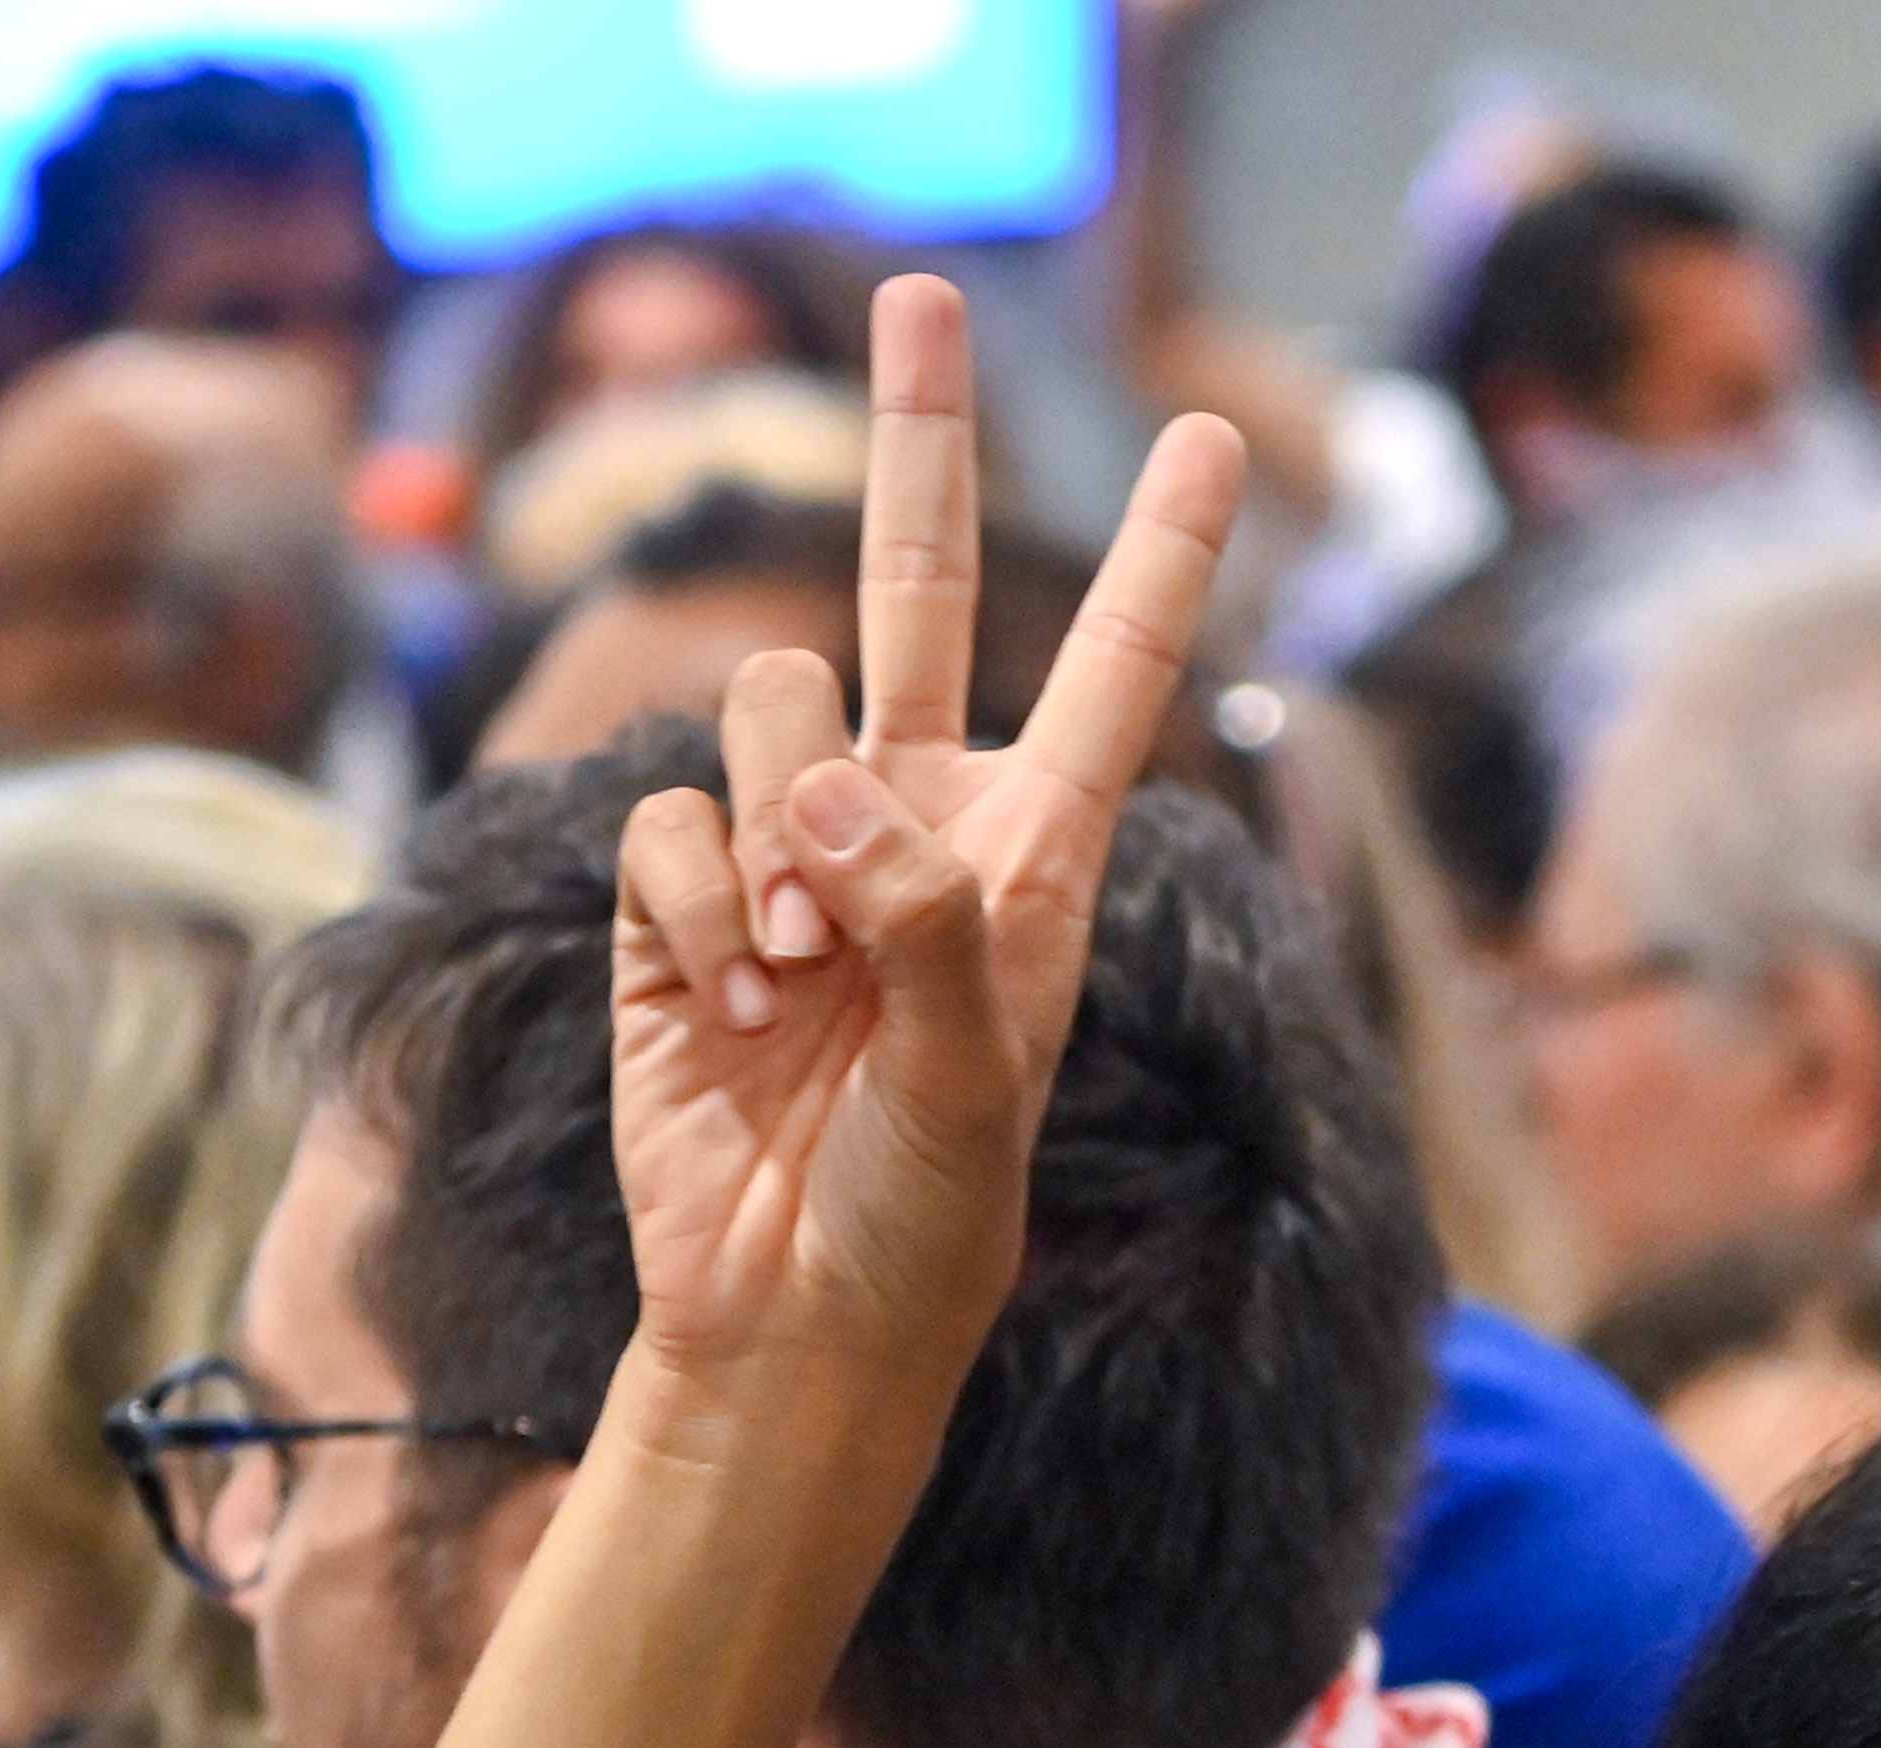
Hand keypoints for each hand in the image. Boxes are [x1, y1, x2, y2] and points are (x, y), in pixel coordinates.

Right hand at [601, 278, 1239, 1466]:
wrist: (787, 1318)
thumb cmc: (921, 1219)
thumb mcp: (967, 1087)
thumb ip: (925, 930)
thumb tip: (836, 792)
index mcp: (1035, 858)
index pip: (1109, 673)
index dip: (1157, 553)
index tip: (1211, 432)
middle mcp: (917, 824)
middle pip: (912, 587)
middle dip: (916, 439)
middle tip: (926, 294)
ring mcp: (793, 853)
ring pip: (765, 708)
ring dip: (776, 832)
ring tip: (797, 972)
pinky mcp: (681, 897)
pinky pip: (668, 821)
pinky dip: (696, 912)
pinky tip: (726, 1005)